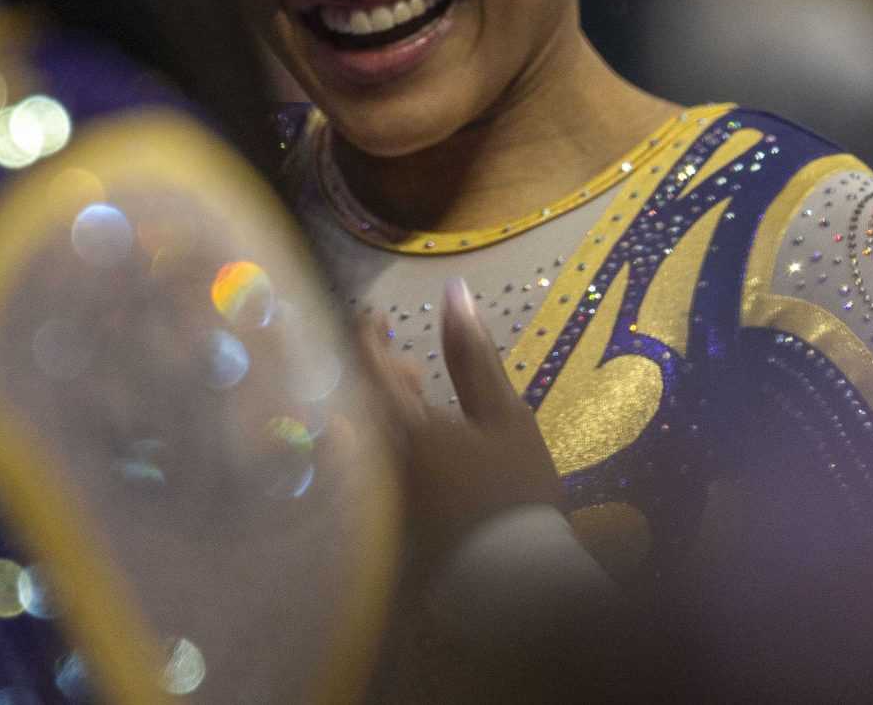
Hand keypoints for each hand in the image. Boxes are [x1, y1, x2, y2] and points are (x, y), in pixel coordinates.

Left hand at [360, 278, 564, 563]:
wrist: (514, 581)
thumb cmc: (515, 490)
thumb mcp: (504, 414)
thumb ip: (473, 354)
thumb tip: (453, 292)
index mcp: (404, 428)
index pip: (366, 368)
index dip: (366, 335)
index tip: (376, 316)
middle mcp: (380, 461)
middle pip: (357, 405)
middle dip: (380, 376)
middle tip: (412, 368)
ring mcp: (383, 495)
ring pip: (366, 437)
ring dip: (388, 411)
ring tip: (422, 404)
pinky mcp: (394, 522)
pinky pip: (374, 468)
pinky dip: (392, 444)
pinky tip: (423, 449)